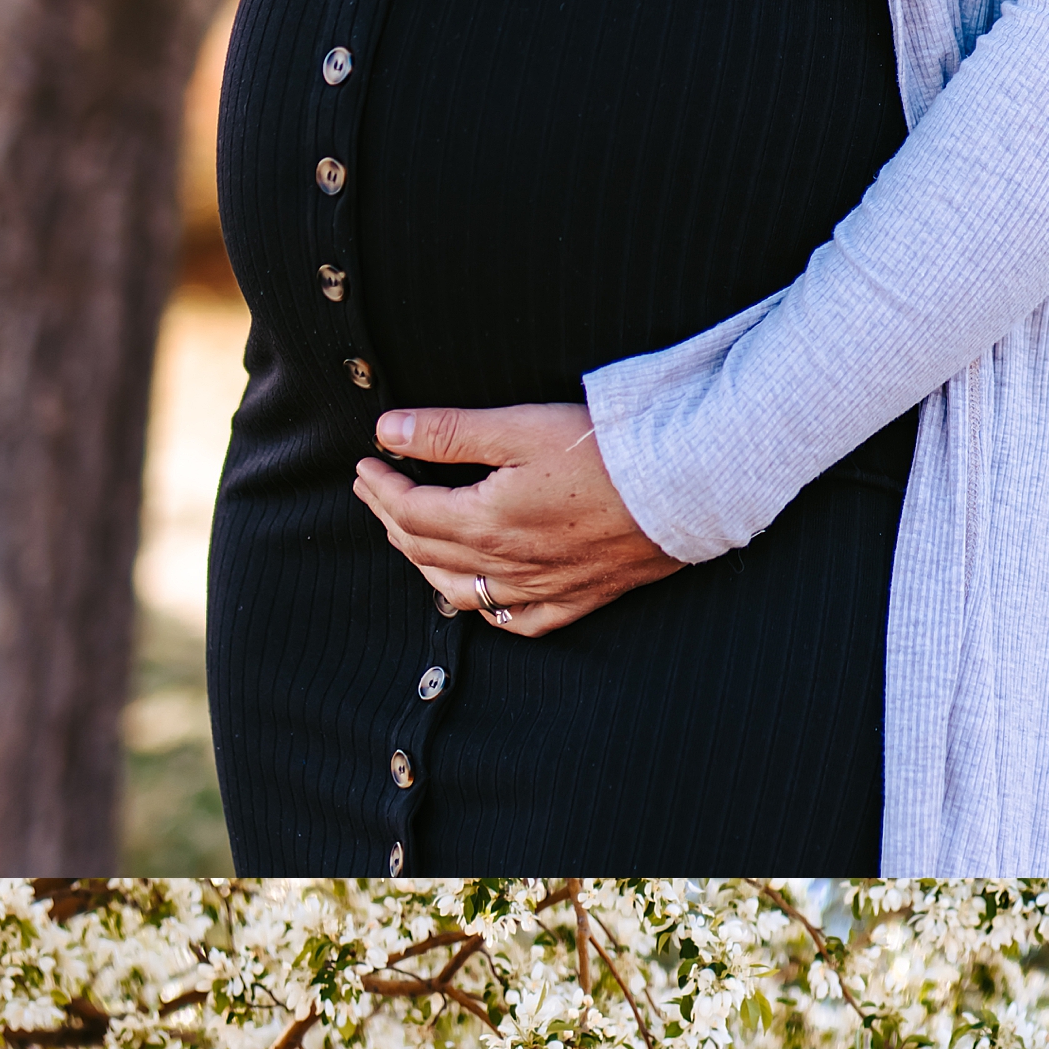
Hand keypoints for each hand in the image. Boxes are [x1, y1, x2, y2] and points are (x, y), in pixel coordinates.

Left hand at [351, 398, 659, 633]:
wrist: (683, 489)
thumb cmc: (606, 451)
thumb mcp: (519, 428)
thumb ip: (449, 433)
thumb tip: (387, 431)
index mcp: (485, 521)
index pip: (411, 511)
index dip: (381, 488)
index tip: (365, 464)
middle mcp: (506, 564)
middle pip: (428, 550)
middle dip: (391, 519)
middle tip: (374, 491)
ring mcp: (542, 588)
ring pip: (463, 591)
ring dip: (425, 563)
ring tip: (408, 538)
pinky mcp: (578, 597)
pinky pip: (520, 621)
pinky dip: (488, 611)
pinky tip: (480, 599)